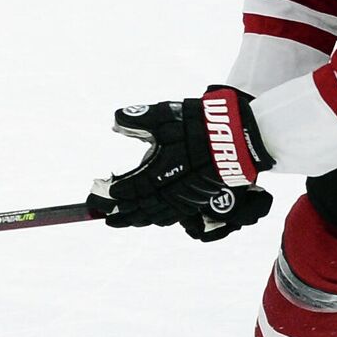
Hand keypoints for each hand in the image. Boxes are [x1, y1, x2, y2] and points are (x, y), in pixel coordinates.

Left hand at [87, 88, 275, 236]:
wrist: (237, 137)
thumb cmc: (199, 125)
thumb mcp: (165, 116)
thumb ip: (138, 119)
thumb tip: (116, 121)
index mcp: (157, 173)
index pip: (128, 191)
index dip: (112, 195)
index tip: (98, 198)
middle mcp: (170, 191)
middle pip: (140, 210)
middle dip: (121, 215)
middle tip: (105, 218)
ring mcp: (187, 198)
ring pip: (158, 216)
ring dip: (139, 219)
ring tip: (125, 221)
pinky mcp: (200, 199)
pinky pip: (175, 215)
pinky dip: (160, 218)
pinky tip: (155, 216)